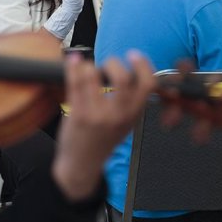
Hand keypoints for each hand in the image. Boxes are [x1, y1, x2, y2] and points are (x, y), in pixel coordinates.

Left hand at [52, 51, 155, 200]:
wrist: (82, 165)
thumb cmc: (102, 141)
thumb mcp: (125, 123)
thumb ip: (130, 101)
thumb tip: (131, 71)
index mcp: (134, 115)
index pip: (149, 85)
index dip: (144, 65)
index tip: (134, 56)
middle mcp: (119, 116)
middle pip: (123, 79)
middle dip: (114, 63)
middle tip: (107, 64)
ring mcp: (98, 116)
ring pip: (93, 77)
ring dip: (88, 66)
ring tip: (86, 68)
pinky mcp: (79, 115)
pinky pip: (75, 84)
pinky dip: (73, 68)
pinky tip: (72, 62)